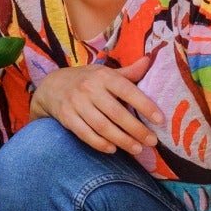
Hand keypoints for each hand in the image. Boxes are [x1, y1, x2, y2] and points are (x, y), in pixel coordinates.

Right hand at [30, 56, 162, 155]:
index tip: (160, 120)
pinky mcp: (66, 117)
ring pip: (102, 127)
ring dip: (122, 140)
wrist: (51, 86)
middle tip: (152, 141)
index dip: (145, 105)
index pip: (128, 90)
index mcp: (103, 76)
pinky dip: (100, 144)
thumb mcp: (105, 73)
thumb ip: (128, 72)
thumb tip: (150, 60)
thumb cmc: (86, 80)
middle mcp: (89, 88)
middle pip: (117, 113)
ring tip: (137, 149)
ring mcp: (76, 104)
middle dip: (136, 129)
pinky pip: (86, 134)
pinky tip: (113, 149)